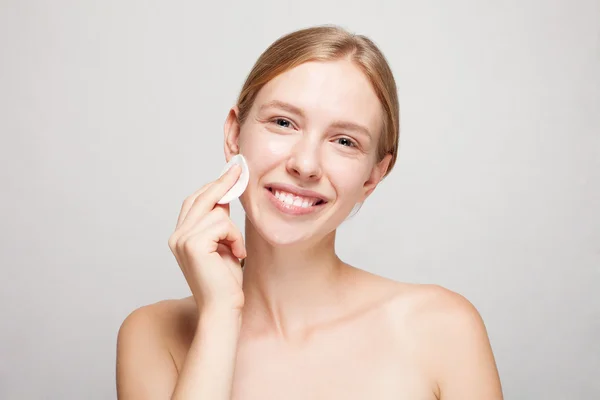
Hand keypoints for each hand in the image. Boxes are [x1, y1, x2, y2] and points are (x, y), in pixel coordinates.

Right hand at [168, 164, 246, 312]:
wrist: (223, 308)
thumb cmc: (225, 282)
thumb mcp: (223, 244)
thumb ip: (219, 222)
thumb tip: (226, 194)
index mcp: (180, 235)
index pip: (195, 201)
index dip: (214, 185)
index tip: (231, 171)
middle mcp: (176, 236)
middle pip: (201, 197)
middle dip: (223, 183)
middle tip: (239, 169)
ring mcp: (182, 239)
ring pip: (217, 212)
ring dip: (234, 230)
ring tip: (236, 250)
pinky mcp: (193, 244)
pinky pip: (223, 224)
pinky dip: (235, 238)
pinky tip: (236, 255)